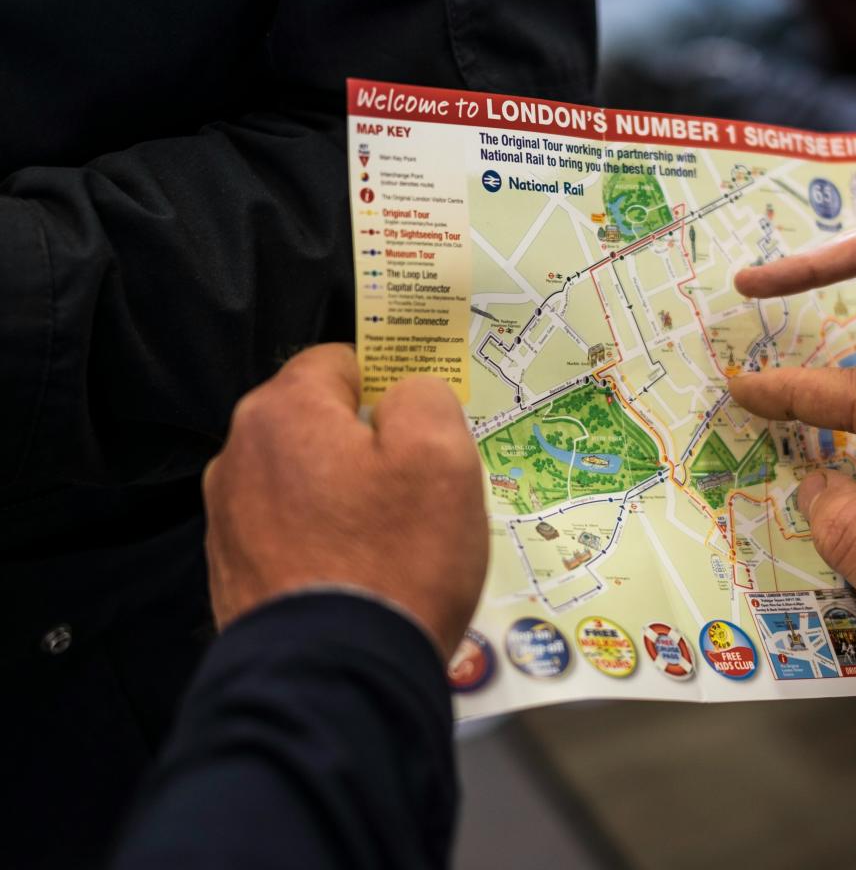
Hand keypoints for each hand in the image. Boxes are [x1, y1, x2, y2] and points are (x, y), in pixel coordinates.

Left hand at [203, 344, 487, 659]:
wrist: (335, 679)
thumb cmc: (396, 557)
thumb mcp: (443, 458)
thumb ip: (425, 399)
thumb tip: (405, 395)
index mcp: (283, 412)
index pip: (340, 361)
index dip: (390, 385)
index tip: (424, 428)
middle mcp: (238, 456)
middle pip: (318, 425)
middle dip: (367, 446)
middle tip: (418, 492)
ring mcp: (226, 519)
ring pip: (304, 481)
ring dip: (343, 498)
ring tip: (392, 546)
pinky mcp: (230, 575)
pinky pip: (289, 534)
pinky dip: (322, 544)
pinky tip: (358, 578)